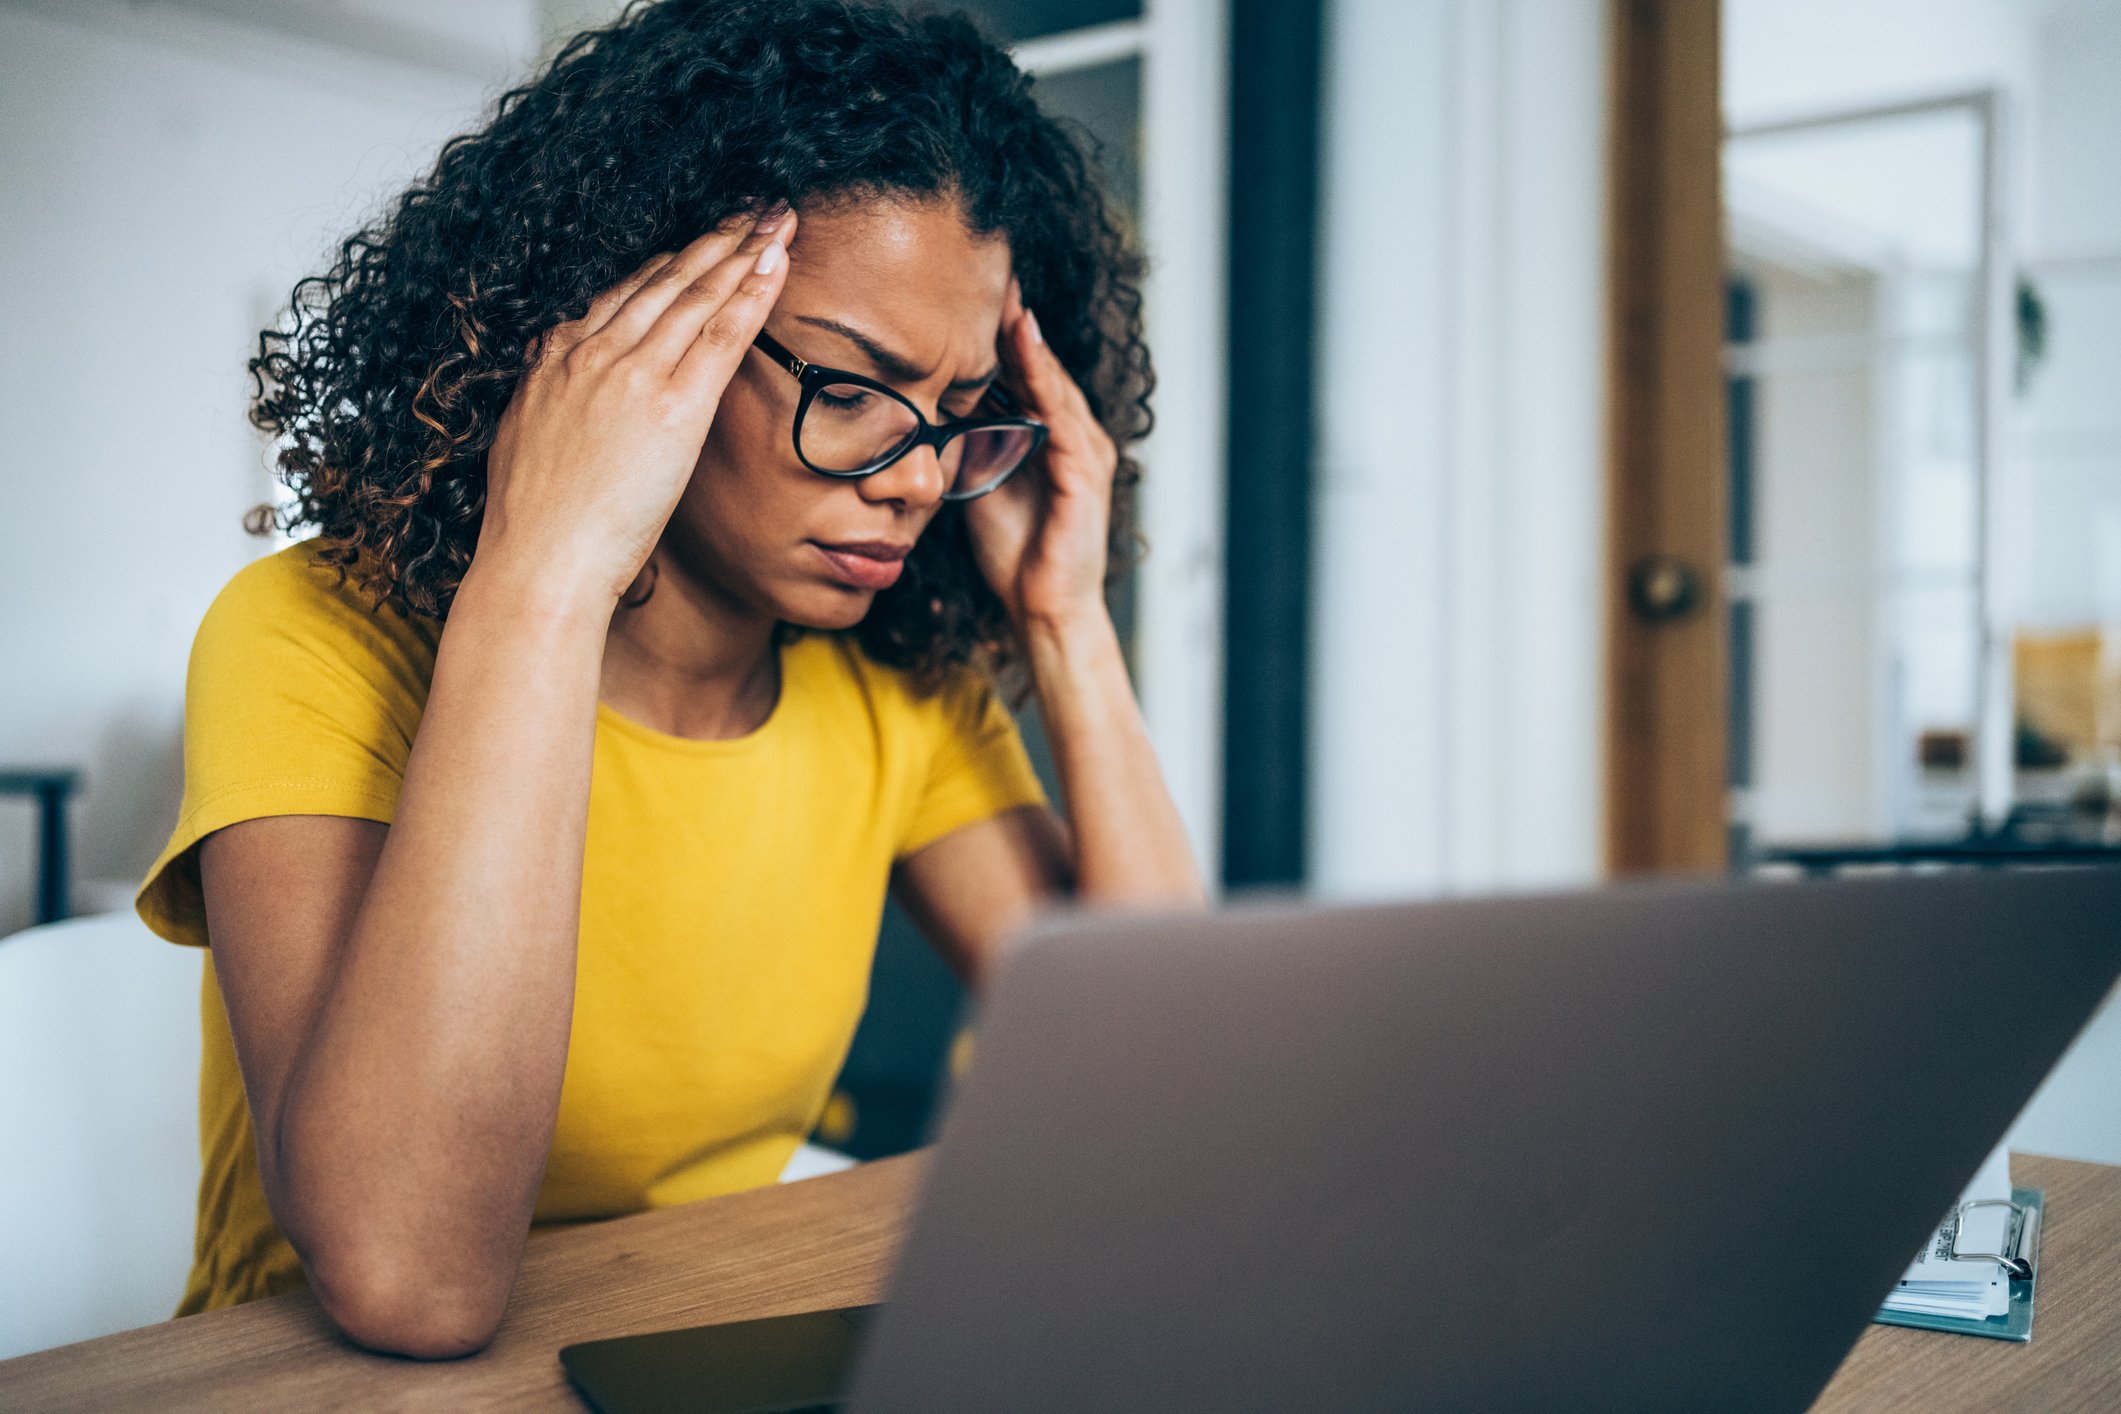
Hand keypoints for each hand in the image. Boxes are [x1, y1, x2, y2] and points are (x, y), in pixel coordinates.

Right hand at [477, 209, 796, 602]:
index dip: (664, 265)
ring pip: (695, 295)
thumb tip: (554, 396)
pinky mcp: (671, 405)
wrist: (538, 563)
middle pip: (662, 281)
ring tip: (774, 219)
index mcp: (555, 363)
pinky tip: (776, 264)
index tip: (694, 242)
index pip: (620, 297)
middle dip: (712, 240)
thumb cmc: (533, 529)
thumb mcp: (523, 447)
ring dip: (741, 250)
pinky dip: (751, 293)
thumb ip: (547, 409)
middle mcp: (591, 354)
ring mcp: (632, 375)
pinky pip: (720, 334)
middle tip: (750, 208)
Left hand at [964, 280, 1120, 632]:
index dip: (1001, 334)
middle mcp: (1075, 437)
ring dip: (1030, 339)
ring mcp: (1085, 453)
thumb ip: (973, 445)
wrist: (1043, 609)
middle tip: (990, 272)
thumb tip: (935, 410)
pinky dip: (1043, 377)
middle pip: (1043, 366)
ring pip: (1053, 382)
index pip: (1027, 373)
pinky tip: (1024, 345)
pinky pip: (1060, 415)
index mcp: (1052, 438)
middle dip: (1016, 322)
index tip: (971, 293)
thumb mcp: (984, 483)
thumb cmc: (1018, 553)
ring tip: (1006, 296)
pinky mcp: (1085, 474)